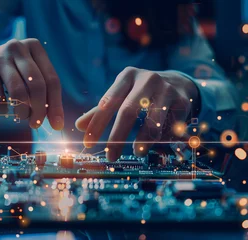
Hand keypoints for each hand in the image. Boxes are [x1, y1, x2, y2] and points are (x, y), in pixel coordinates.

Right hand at [0, 38, 63, 129]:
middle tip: (36, 125)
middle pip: (37, 85)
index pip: (52, 80)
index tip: (57, 125)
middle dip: (39, 110)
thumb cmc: (15, 73)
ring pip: (18, 91)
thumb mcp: (31, 76)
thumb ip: (45, 95)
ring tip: (22, 116)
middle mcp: (18, 48)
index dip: (56, 105)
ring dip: (22, 111)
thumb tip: (57, 123)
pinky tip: (4, 109)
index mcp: (35, 47)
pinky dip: (3, 109)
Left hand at [75, 67, 198, 160]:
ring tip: (136, 153)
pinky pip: (170, 126)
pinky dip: (161, 139)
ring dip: (143, 140)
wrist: (176, 81)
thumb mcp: (121, 94)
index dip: (97, 124)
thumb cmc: (140, 91)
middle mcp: (147, 79)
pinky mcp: (183, 101)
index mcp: (127, 76)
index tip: (88, 143)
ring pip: (153, 121)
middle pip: (128, 110)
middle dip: (117, 136)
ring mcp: (167, 89)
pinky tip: (155, 145)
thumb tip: (79, 126)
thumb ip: (100, 110)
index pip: (108, 101)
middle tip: (110, 156)